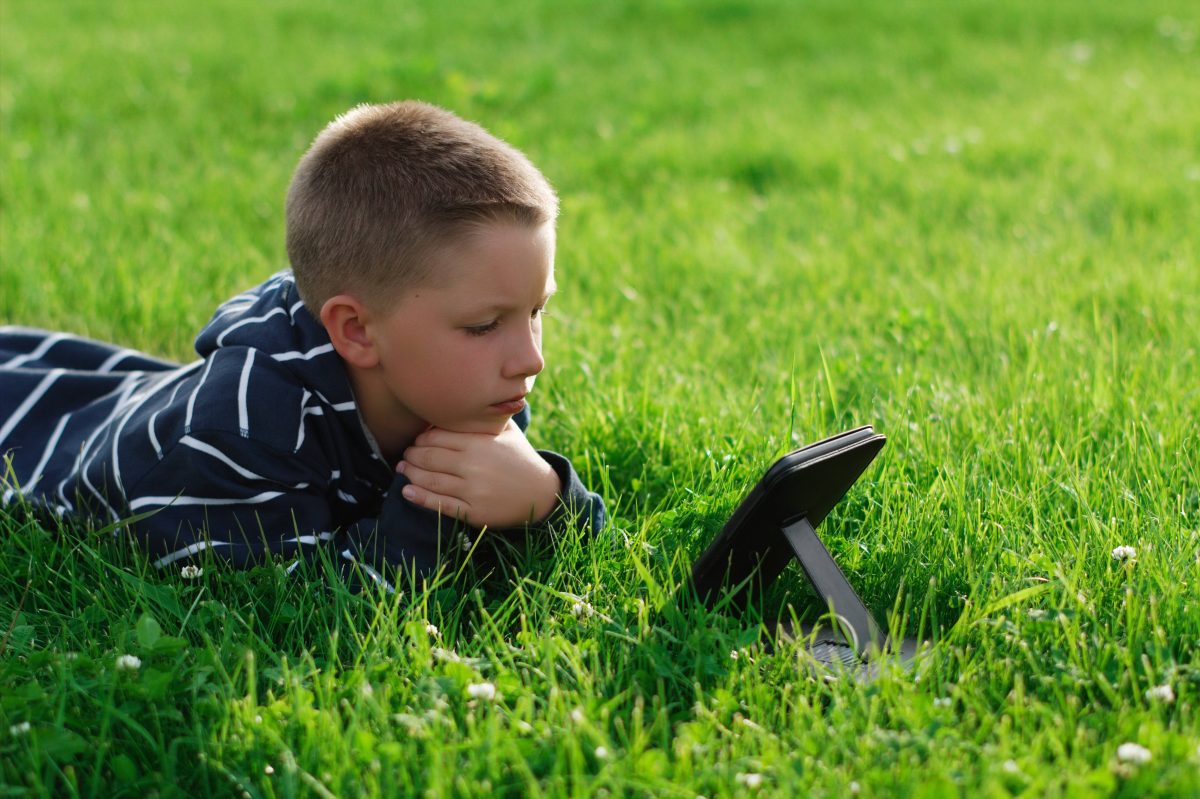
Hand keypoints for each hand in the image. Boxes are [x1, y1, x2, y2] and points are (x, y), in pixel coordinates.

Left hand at [397, 419, 561, 527]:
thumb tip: (457, 399)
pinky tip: (407, 491)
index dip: (421, 438)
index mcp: (480, 443)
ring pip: (431, 480)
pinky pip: (440, 504)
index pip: (437, 437)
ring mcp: (473, 490)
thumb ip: (483, 416)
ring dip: (411, 474)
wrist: (541, 493)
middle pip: (429, 457)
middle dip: (412, 455)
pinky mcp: (473, 512)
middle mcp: (474, 465)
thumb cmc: (519, 457)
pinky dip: (420, 497)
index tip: (417, 439)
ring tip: (402, 468)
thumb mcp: (506, 431)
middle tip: (406, 453)